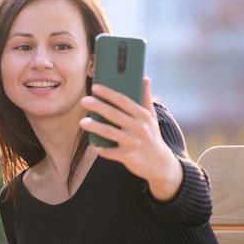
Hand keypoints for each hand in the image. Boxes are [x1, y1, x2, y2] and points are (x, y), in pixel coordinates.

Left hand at [79, 77, 182, 200]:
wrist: (161, 165)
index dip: (108, 93)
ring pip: (110, 133)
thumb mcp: (152, 118)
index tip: (95, 87)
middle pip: (114, 114)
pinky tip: (93, 145)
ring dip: (95, 127)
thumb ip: (146, 98)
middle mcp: (139, 128)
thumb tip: (146, 78)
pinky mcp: (129, 157)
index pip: (123, 101)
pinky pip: (111, 152)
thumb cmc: (152, 137)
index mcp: (143, 116)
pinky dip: (102, 149)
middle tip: (83, 101)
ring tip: (82, 122)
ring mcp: (134, 143)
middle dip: (98, 106)